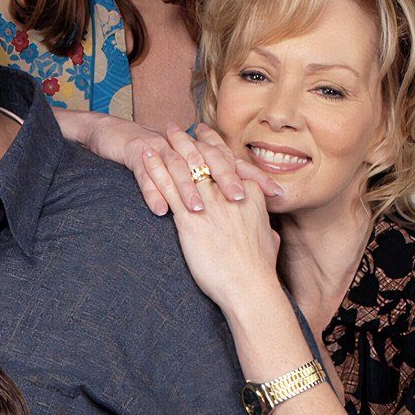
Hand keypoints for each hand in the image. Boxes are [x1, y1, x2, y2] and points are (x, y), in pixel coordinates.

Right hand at [79, 116, 279, 215]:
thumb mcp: (193, 172)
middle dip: (226, 179)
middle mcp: (188, 149)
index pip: (236, 164)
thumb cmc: (163, 162)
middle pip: (211, 162)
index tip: (278, 195)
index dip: (257, 178)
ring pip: (178, 170)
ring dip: (187, 190)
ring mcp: (162, 150)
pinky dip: (152, 193)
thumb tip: (253, 210)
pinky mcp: (138, 155)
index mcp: (204, 154)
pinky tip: (159, 210)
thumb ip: (220, 187)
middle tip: (239, 199)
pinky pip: (145, 177)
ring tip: (198, 210)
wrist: (123, 138)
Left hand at [141, 126, 283, 311]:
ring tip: (155, 136)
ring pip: (185, 167)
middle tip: (175, 127)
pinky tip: (145, 157)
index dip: (214, 144)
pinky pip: (168, 188)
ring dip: (169, 149)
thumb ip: (265, 230)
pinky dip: (155, 169)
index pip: (228, 160)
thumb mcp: (269, 242)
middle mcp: (228, 193)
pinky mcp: (189, 220)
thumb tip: (269, 232)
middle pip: (204, 158)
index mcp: (250, 193)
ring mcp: (209, 205)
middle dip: (187, 140)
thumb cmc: (260, 270)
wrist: (250, 287)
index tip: (204, 132)